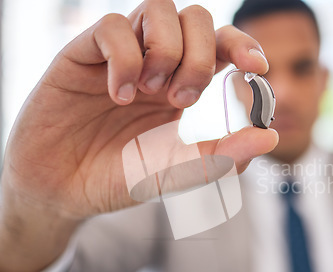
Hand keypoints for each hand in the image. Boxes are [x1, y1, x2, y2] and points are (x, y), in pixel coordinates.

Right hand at [0, 0, 277, 271]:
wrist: (61, 191)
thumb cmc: (120, 180)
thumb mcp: (177, 173)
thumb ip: (221, 158)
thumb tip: (271, 135)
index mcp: (183, 86)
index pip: (221, 44)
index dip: (243, 45)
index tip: (256, 67)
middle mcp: (156, 63)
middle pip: (197, 18)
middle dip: (200, 56)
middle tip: (183, 99)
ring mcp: (120, 55)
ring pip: (159, 8)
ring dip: (166, 50)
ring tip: (150, 93)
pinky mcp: (82, 54)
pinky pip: (112, 26)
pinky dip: (125, 57)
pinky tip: (120, 95)